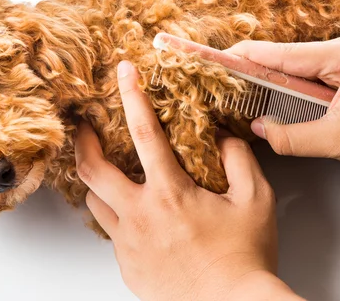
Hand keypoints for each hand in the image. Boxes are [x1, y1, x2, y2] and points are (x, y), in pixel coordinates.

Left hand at [75, 60, 300, 300]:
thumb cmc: (244, 256)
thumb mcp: (256, 200)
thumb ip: (239, 160)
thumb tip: (223, 139)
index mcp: (170, 193)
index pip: (143, 132)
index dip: (132, 96)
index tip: (124, 74)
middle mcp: (140, 215)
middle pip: (92, 169)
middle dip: (83, 141)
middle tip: (84, 127)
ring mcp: (128, 243)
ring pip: (95, 202)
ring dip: (100, 183)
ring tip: (112, 174)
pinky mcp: (127, 266)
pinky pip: (111, 232)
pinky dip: (117, 215)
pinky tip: (136, 216)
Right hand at [226, 31, 339, 191]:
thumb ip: (294, 136)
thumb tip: (258, 129)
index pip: (285, 54)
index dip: (246, 57)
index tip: (215, 57)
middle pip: (288, 56)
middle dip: (255, 68)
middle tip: (222, 79)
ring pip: (298, 65)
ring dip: (272, 78)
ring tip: (239, 87)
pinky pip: (311, 72)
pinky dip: (291, 85)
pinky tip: (271, 94)